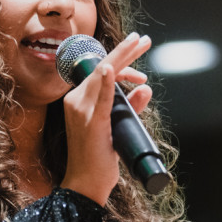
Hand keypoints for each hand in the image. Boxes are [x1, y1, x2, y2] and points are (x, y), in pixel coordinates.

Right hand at [60, 32, 151, 205]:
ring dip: (122, 57)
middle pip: (101, 67)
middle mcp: (76, 101)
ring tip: (139, 43)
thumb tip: (145, 88)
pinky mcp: (90, 123)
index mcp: (79, 100)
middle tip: (142, 38)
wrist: (85, 183)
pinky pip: (98, 99)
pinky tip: (110, 70)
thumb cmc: (99, 158)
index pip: (100, 72)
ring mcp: (80, 110)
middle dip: (124, 50)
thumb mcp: (118, 127)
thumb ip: (130, 107)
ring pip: (102, 75)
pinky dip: (104, 83)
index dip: (121, 61)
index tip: (138, 54)